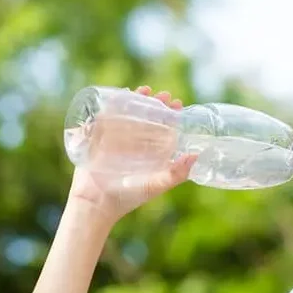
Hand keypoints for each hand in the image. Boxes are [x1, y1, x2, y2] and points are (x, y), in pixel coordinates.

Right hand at [66, 86, 196, 225]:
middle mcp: (135, 144)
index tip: (178, 105)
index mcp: (150, 154)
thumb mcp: (156, 185)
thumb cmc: (128, 197)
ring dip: (137, 100)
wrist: (97, 203)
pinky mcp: (100, 137)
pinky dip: (113, 104)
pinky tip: (121, 94)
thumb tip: (196, 155)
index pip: (164, 129)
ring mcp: (116, 139)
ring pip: (129, 114)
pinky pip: (107, 116)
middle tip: (165, 96)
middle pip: (147, 117)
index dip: (171, 116)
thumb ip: (177, 173)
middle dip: (156, 104)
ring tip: (145, 90)